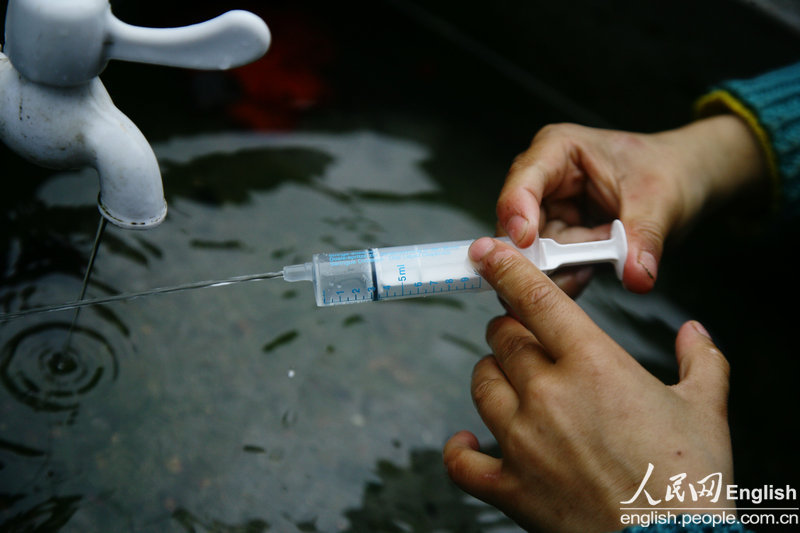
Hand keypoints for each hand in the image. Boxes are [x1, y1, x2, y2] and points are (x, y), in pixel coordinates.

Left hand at [443, 238, 733, 532]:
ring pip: (482, 384)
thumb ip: (700, 360)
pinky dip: (460, 447)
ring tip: (509, 380)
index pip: (535, 299)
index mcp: (593, 364)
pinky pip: (462, 460)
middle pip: (503, 338)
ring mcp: (523, 441)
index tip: (488, 253)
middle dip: (510, 330)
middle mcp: (549, 394)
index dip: (507, 269)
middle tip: (524, 337)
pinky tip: (467, 440)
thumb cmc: (689, 482)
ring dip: (491, 374)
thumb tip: (695, 333)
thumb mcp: (706, 409)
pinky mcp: (510, 486)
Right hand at [496, 115, 766, 293]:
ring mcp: (548, 210)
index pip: (523, 182)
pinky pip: (551, 265)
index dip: (518, 212)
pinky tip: (592, 272)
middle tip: (570, 272)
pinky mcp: (558, 236)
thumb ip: (644, 238)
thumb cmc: (667, 170)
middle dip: (541, 254)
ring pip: (532, 251)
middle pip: (517, 223)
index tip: (527, 243)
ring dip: (560, 268)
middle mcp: (545, 179)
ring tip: (595, 267)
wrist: (684, 179)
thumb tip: (636, 275)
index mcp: (558, 149)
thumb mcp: (660, 201)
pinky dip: (569, 275)